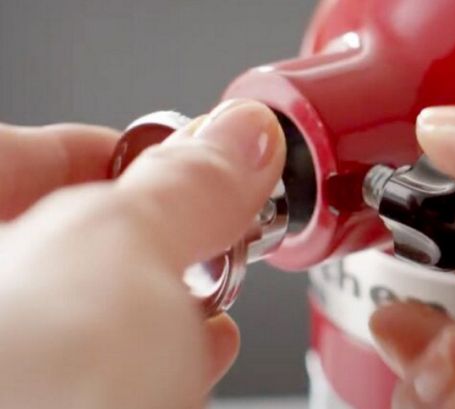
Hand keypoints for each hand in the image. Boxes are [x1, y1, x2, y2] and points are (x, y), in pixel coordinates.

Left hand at [0, 100, 284, 407]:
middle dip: (160, 227)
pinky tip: (202, 351)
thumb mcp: (118, 253)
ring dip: (170, 293)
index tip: (188, 154)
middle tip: (217, 218)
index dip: (122, 148)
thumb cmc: (24, 389)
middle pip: (69, 234)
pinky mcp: (57, 399)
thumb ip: (182, 185)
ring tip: (223, 286)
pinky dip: (163, 352)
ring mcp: (19, 360)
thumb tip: (241, 138)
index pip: (32, 154)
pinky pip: (106, 368)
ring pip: (95, 308)